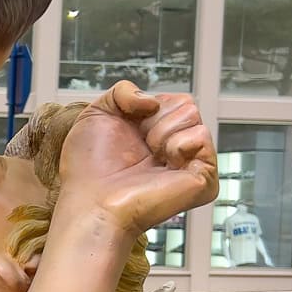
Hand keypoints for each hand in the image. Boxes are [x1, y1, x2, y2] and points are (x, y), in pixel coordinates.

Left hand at [59, 80, 217, 236]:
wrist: (92, 200)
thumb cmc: (89, 168)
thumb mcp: (97, 113)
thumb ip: (123, 91)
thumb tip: (153, 100)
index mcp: (156, 134)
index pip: (172, 99)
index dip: (147, 107)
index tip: (129, 130)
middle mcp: (176, 148)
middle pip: (186, 103)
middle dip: (155, 119)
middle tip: (141, 147)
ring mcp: (191, 164)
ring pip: (193, 115)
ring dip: (162, 132)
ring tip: (150, 158)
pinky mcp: (203, 180)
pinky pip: (202, 137)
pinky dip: (178, 145)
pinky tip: (164, 164)